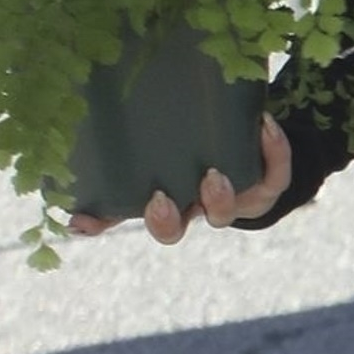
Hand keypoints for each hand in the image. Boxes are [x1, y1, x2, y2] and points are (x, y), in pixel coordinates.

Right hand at [68, 115, 291, 244]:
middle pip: (175, 229)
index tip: (85, 220)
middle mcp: (200, 207)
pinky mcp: (269, 184)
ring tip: (212, 174)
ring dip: (216, 198)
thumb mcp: (161, 158)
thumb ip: (124, 172)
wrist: (259, 152)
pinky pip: (275, 174)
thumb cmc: (198, 153)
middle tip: (159, 199)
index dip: (112, 224)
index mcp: (172, 203)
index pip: (142, 222)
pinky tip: (263, 124)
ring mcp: (236, 199)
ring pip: (225, 212)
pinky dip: (272, 151)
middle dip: (167, 220)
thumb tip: (78, 190)